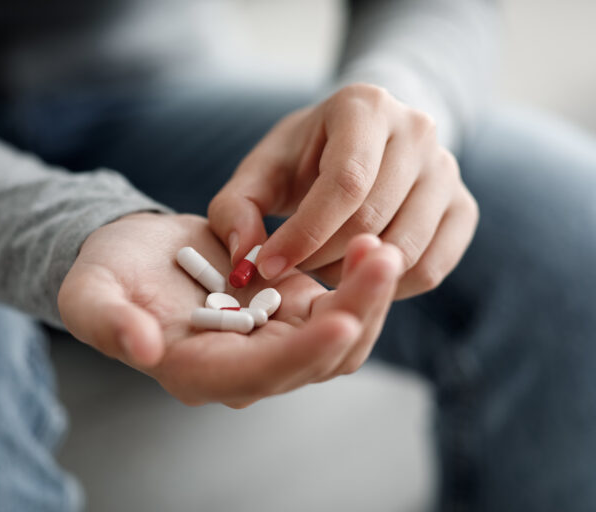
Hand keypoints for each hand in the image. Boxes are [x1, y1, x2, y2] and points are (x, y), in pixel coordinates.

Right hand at [58, 213, 402, 407]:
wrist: (135, 257)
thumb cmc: (107, 276)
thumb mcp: (90, 294)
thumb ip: (108, 323)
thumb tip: (143, 348)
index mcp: (196, 372)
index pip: (259, 374)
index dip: (301, 353)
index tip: (340, 319)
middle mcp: (244, 368)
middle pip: (316, 361)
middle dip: (356, 314)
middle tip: (381, 256)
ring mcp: (274, 341)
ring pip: (339, 339)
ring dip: (367, 299)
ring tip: (380, 245)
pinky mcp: (291, 312)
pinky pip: (339, 309)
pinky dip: (358, 283)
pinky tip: (367, 243)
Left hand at [208, 83, 478, 298]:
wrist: (361, 144)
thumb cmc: (303, 159)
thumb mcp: (260, 171)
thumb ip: (235, 209)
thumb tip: (246, 259)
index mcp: (365, 106)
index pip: (346, 183)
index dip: (305, 233)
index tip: (269, 267)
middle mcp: (418, 130)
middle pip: (374, 218)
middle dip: (321, 257)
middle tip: (291, 269)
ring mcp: (448, 169)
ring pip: (405, 248)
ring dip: (353, 275)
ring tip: (321, 270)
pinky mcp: (463, 208)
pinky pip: (432, 266)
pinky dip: (389, 286)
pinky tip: (355, 275)